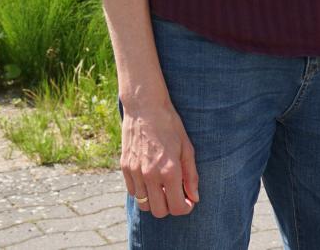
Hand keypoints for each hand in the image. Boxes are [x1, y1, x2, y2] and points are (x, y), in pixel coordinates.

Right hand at [121, 98, 198, 217]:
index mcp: (169, 171)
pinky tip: (151, 179)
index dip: (185, 208)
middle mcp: (149, 175)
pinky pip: (133, 192)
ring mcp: (134, 173)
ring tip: (164, 187)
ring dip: (155, 201)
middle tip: (177, 195)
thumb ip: (191, 175)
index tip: (188, 201)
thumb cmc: (170, 125)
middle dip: (170, 207)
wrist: (145, 108)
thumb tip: (194, 197)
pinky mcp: (125, 168)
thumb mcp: (187, 148)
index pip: (176, 207)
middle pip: (158, 211)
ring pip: (143, 205)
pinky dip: (143, 192)